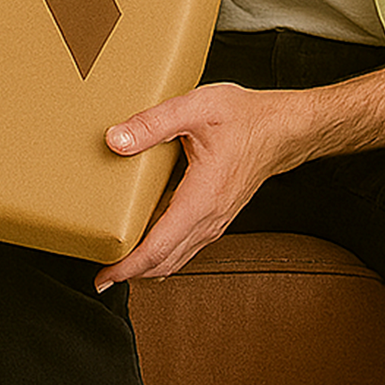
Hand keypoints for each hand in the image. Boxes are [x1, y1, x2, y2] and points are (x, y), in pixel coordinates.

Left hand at [94, 81, 294, 290]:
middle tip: (100, 273)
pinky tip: (148, 237)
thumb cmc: (244, 117)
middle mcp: (210, 219)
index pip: (159, 247)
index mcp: (201, 199)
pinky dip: (163, 249)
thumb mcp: (193, 108)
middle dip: (131, 271)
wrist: (283, 128)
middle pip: (165, 261)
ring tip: (118, 258)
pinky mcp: (218, 214)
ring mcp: (216, 220)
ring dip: (148, 263)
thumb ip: (152, 123)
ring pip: (177, 255)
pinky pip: (187, 242)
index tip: (103, 276)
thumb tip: (114, 140)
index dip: (128, 266)